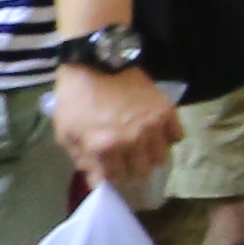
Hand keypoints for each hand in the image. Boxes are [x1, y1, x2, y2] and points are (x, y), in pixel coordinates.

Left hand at [50, 60, 178, 194]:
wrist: (95, 64)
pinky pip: (177, 136)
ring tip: (142, 151)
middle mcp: (132, 141)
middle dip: (130, 171)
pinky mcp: (166, 111)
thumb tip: (98, 180)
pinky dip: (168, 139)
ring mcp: (152, 126)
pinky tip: (157, 135)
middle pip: (140, 172)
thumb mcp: (66, 133)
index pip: (114, 179)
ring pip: (160, 159)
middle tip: (124, 162)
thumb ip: (82, 160)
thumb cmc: (75, 99)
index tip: (107, 172)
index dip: (109, 178)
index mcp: (105, 148)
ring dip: (150, 158)